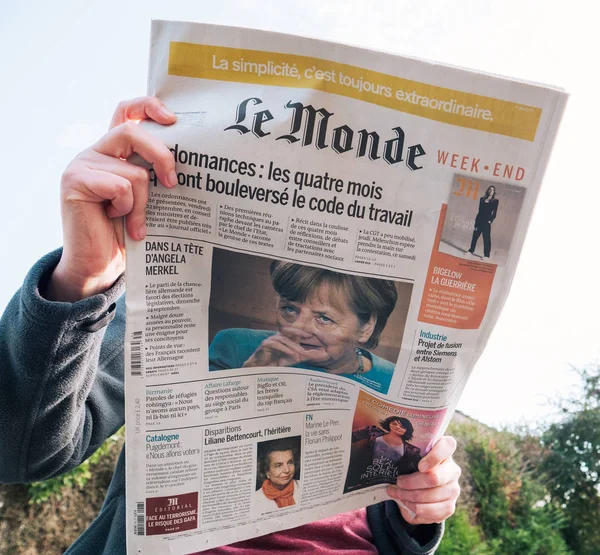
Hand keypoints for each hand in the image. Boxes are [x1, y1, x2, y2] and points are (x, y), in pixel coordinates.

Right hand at [46, 97, 176, 301]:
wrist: (98, 264)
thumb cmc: (126, 232)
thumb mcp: (145, 197)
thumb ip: (153, 174)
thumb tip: (188, 158)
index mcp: (113, 152)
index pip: (126, 112)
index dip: (148, 106)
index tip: (173, 119)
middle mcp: (95, 152)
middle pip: (132, 131)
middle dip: (161, 155)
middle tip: (173, 183)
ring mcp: (82, 164)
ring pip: (133, 171)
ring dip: (143, 202)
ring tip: (137, 223)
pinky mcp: (74, 181)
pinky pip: (120, 187)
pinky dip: (128, 209)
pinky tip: (116, 220)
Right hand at [243, 327, 329, 367]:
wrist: (261, 369)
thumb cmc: (276, 362)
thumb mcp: (294, 358)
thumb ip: (305, 355)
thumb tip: (321, 354)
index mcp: (285, 337)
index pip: (294, 331)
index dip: (302, 331)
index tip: (312, 334)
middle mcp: (278, 336)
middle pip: (289, 330)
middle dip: (298, 332)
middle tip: (308, 336)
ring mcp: (271, 339)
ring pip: (284, 339)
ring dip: (294, 346)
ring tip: (301, 354)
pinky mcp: (265, 344)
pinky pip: (276, 344)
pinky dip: (285, 349)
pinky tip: (292, 355)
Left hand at [387, 436, 460, 524]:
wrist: (420, 488)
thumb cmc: (411, 464)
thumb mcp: (409, 453)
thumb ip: (402, 445)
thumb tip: (375, 435)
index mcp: (445, 450)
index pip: (448, 446)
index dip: (434, 457)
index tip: (420, 466)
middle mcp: (453, 469)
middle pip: (434, 478)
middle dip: (411, 482)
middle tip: (397, 481)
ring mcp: (454, 489)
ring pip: (430, 496)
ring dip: (408, 496)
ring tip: (395, 492)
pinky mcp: (450, 507)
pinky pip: (431, 511)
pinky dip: (414, 508)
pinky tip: (405, 502)